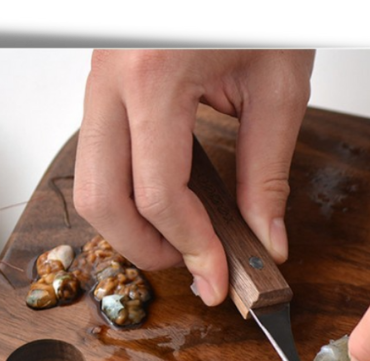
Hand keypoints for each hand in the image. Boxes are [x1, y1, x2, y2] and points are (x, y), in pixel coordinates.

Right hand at [73, 49, 314, 305]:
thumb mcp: (279, 81)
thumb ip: (268, 171)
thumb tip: (266, 239)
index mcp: (155, 73)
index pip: (160, 194)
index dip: (191, 247)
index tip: (219, 278)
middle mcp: (112, 75)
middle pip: (100, 198)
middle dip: (144, 249)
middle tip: (192, 266)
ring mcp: (100, 74)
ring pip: (89, 179)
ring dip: (130, 223)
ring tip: (182, 237)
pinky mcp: (105, 77)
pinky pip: (101, 152)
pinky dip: (129, 188)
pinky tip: (171, 198)